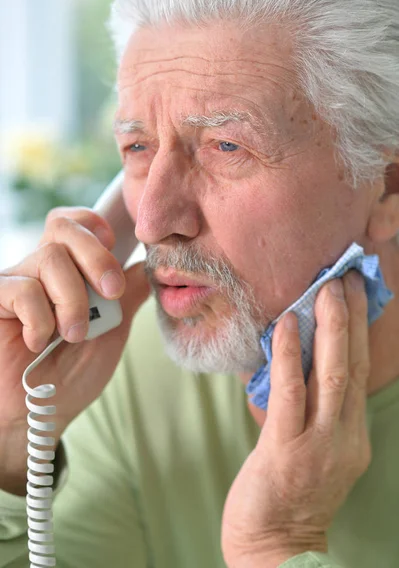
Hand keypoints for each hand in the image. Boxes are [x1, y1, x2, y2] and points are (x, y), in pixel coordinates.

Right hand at [0, 206, 148, 494]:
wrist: (40, 413)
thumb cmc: (72, 373)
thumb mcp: (114, 330)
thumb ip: (128, 294)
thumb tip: (149, 262)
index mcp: (70, 270)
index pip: (77, 223)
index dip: (96, 227)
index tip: (117, 253)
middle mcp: (41, 270)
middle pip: (64, 227)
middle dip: (97, 256)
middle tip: (112, 291)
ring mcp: (16, 282)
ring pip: (50, 258)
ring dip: (73, 301)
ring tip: (74, 335)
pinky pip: (23, 290)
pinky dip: (42, 319)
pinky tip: (39, 341)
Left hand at [221, 271, 370, 567]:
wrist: (274, 549)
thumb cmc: (289, 494)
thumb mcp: (315, 449)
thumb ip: (314, 409)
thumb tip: (296, 358)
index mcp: (351, 434)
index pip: (358, 373)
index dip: (359, 332)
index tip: (357, 295)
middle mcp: (344, 436)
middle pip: (352, 366)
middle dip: (352, 318)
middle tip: (347, 277)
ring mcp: (319, 444)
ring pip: (330, 374)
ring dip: (330, 328)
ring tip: (326, 288)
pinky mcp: (286, 449)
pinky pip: (290, 392)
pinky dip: (288, 355)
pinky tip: (285, 325)